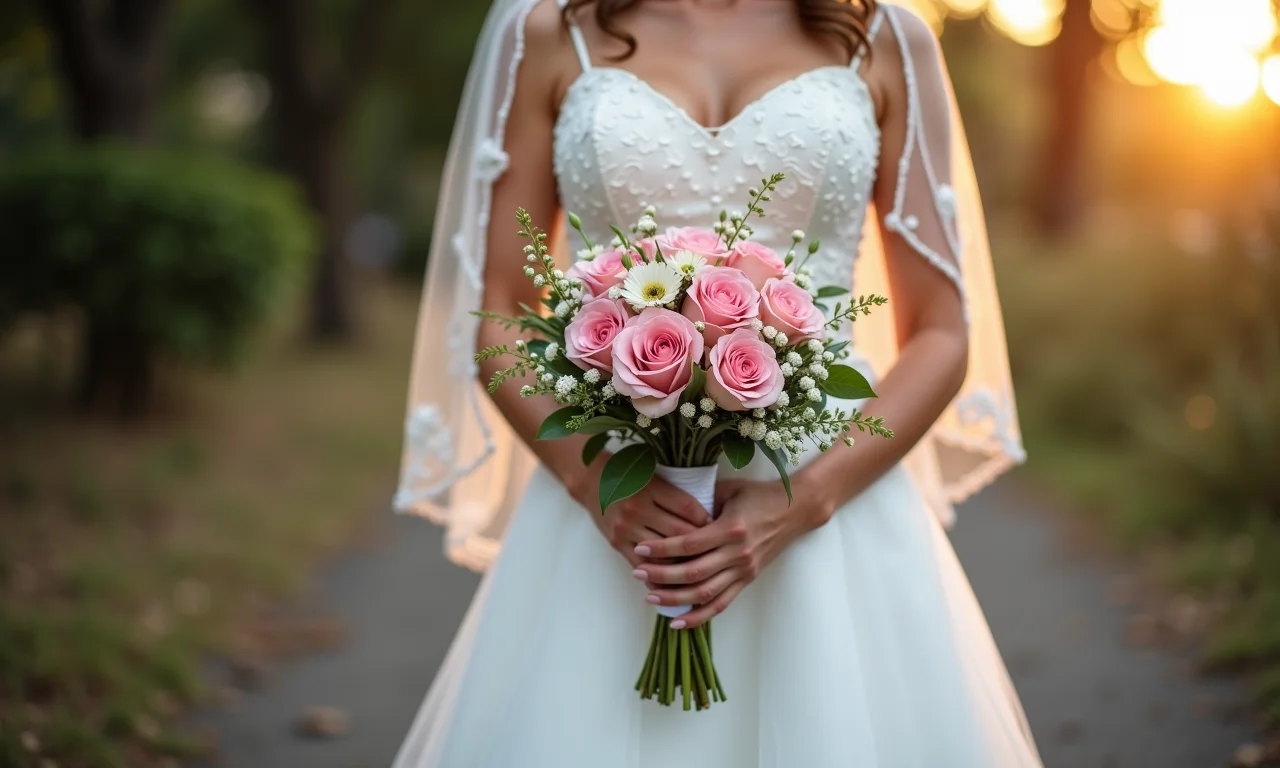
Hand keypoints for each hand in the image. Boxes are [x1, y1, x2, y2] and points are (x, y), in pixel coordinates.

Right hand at [569, 461, 709, 567]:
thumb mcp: (653, 476)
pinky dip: (660, 574)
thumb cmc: (629, 477)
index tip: (718, 526)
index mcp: (650, 487)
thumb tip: (707, 517)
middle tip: (715, 550)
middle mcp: (637, 508)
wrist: (592, 481)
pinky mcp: (617, 543)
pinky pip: (643, 564)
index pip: (687, 506)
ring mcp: (626, 527)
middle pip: (679, 532)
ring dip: (682, 562)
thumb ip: (675, 494)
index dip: (706, 518)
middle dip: (700, 543)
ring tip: (699, 567)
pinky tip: (674, 580)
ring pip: (663, 552)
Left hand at [631, 478, 834, 627]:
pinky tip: (678, 622)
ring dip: (675, 598)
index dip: (663, 549)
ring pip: (705, 593)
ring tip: (650, 597)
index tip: (640, 548)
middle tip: (637, 573)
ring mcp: (744, 570)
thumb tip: (669, 509)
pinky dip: (699, 616)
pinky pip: (721, 604)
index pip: (690, 544)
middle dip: (661, 575)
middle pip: (694, 572)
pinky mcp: (747, 580)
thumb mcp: (729, 490)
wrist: (795, 510)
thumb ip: (701, 502)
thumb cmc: (759, 495)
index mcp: (731, 528)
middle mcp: (738, 553)